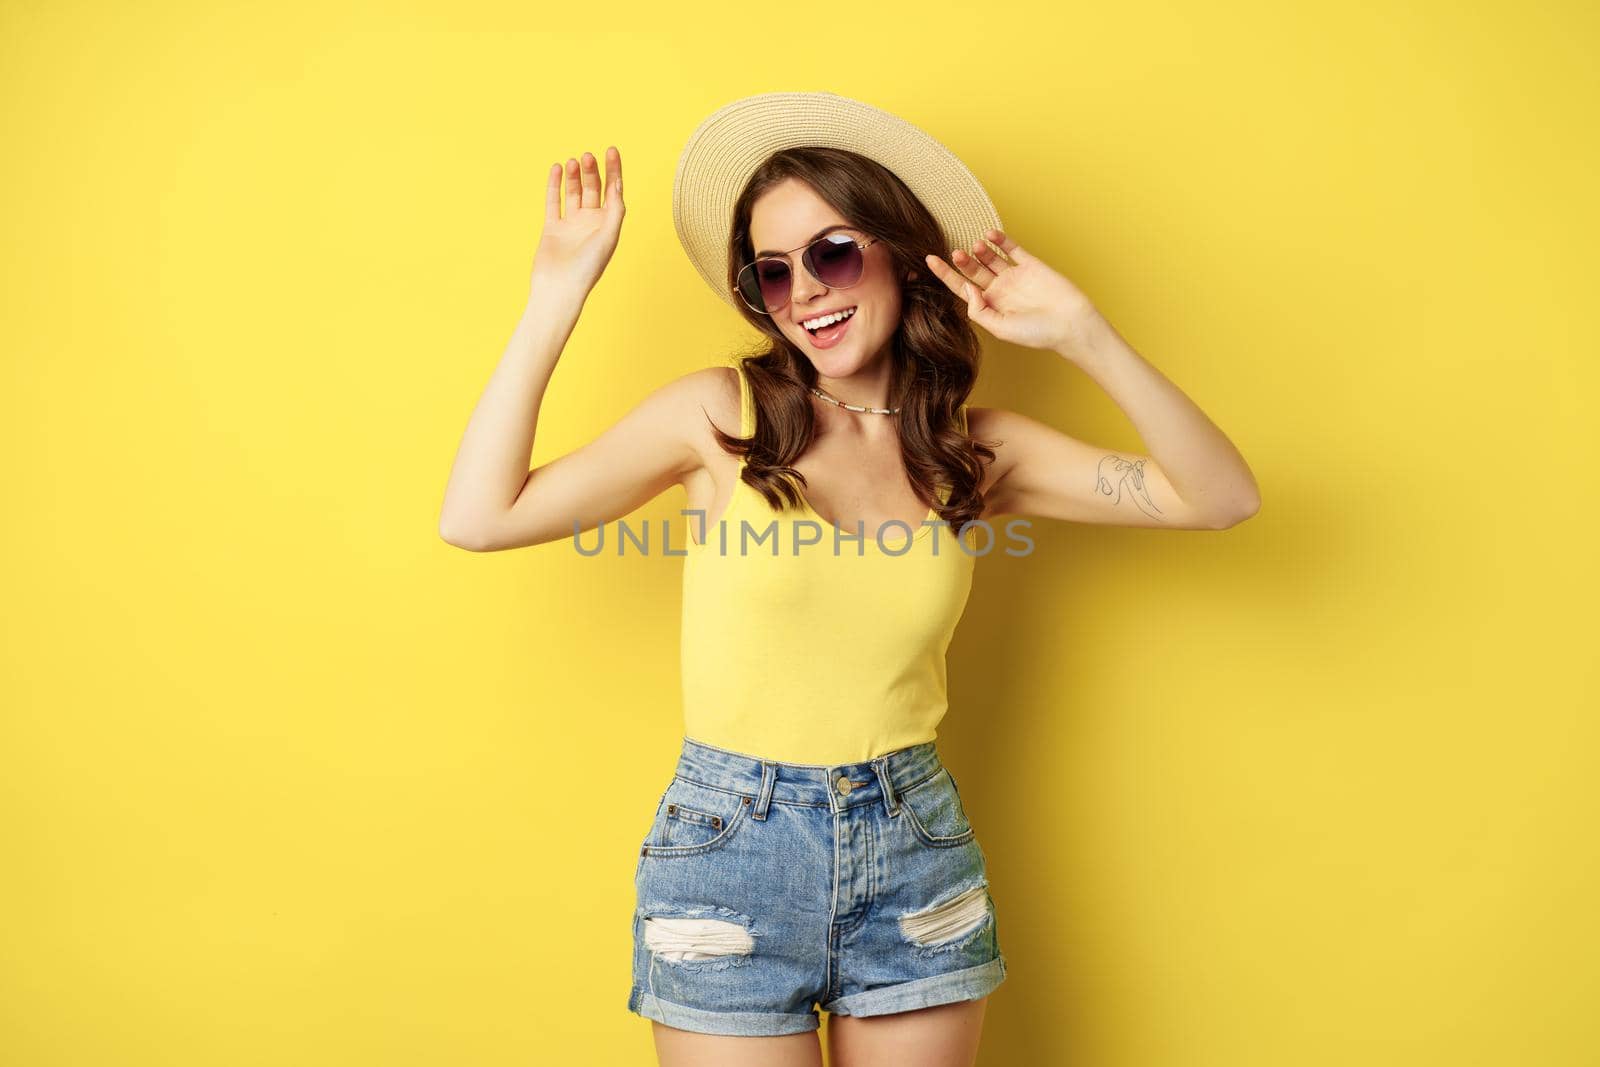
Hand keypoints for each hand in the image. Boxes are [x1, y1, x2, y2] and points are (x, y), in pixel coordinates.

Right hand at [529, 147, 624, 303]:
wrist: (559, 288)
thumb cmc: (587, 268)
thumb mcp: (608, 237)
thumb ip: (615, 211)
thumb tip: (618, 186)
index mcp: (608, 225)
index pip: (613, 192)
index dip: (614, 170)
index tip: (611, 150)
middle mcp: (591, 223)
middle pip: (594, 189)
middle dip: (592, 171)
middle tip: (587, 156)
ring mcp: (571, 224)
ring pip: (574, 192)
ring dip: (575, 176)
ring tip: (573, 161)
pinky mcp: (553, 227)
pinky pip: (554, 201)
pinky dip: (554, 185)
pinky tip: (556, 168)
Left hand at [924, 229, 1098, 353]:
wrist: (1071, 324)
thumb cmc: (1037, 333)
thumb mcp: (1000, 328)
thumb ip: (979, 310)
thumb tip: (967, 288)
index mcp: (990, 307)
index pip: (961, 288)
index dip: (945, 275)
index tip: (929, 260)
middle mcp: (1000, 290)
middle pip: (973, 271)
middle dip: (963, 262)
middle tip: (956, 253)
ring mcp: (1015, 276)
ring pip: (991, 259)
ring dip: (981, 250)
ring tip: (976, 246)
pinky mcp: (1031, 265)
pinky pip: (1012, 249)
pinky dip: (1001, 240)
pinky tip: (990, 235)